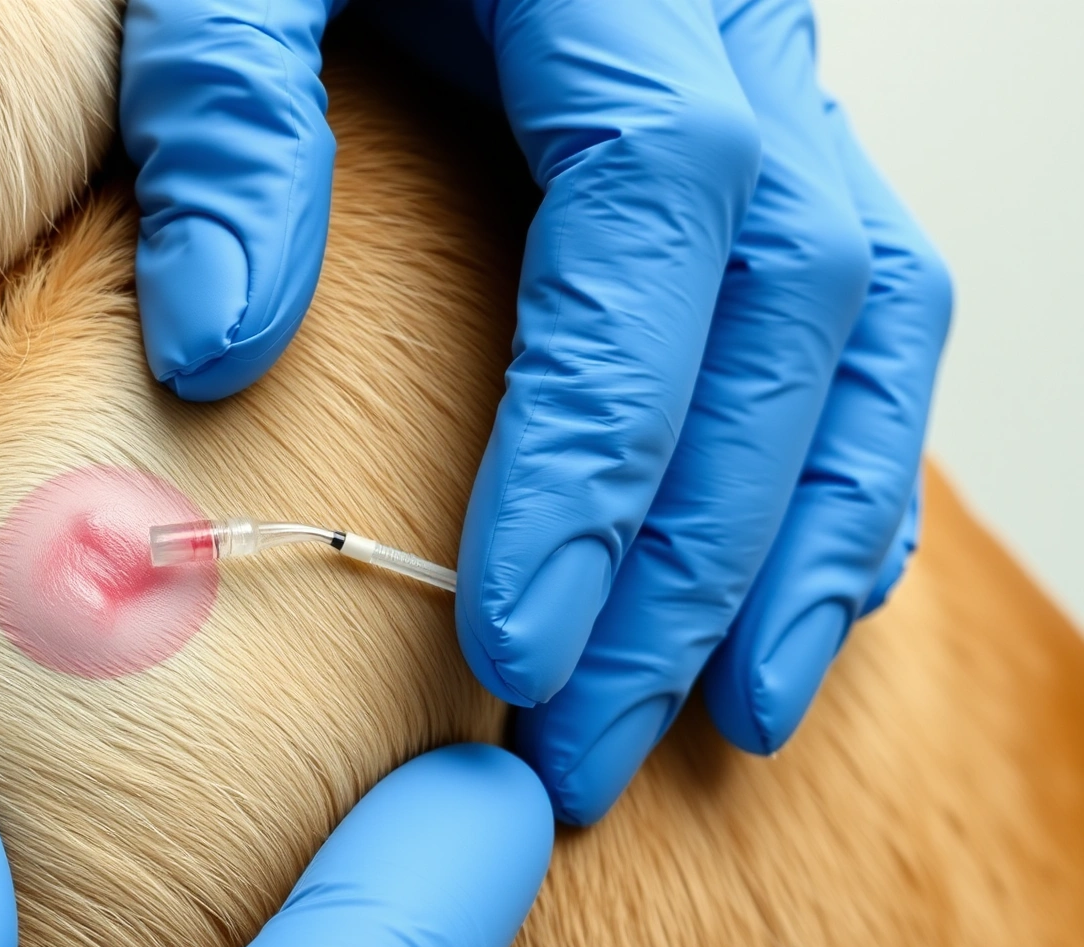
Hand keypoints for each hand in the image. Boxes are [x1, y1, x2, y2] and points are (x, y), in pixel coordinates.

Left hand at [120, 0, 951, 824]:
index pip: (651, 221)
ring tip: (729, 714)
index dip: (596, 441)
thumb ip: (228, 116)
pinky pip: (868, 317)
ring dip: (802, 539)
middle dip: (693, 553)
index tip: (511, 634)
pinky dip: (845, 467)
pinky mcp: (778, 155)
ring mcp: (781, 99)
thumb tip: (218, 344)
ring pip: (864, 330)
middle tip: (585, 737)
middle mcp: (736, 43)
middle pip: (781, 314)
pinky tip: (790, 594)